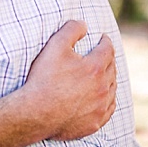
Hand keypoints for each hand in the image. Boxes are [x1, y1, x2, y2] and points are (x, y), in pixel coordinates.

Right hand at [19, 20, 116, 139]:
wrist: (35, 114)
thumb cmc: (44, 79)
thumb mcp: (54, 47)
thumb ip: (71, 30)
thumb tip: (84, 24)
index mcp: (96, 67)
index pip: (107, 49)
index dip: (105, 41)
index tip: (103, 39)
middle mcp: (103, 87)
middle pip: (112, 69)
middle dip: (108, 60)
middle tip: (103, 56)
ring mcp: (100, 106)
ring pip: (113, 89)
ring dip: (110, 80)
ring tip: (104, 76)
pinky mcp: (95, 122)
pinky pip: (109, 109)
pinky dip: (109, 101)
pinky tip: (104, 99)